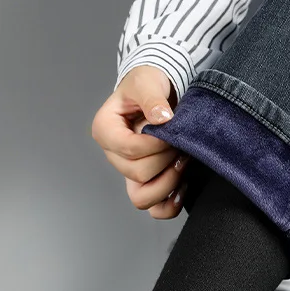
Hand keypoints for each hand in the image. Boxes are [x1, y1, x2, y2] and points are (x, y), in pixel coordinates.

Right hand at [91, 65, 190, 218]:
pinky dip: (171, 203)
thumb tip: (162, 118)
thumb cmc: (148, 85)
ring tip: (182, 160)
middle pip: (138, 173)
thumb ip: (152, 97)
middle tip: (179, 141)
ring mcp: (129, 173)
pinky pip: (155, 208)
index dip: (155, 144)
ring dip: (168, 181)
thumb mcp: (148, 81)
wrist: (159, 93)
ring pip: (142, 197)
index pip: (129, 149)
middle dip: (166, 158)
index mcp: (106, 130)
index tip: (171, 129)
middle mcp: (113, 156)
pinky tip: (183, 185)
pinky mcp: (146, 184)